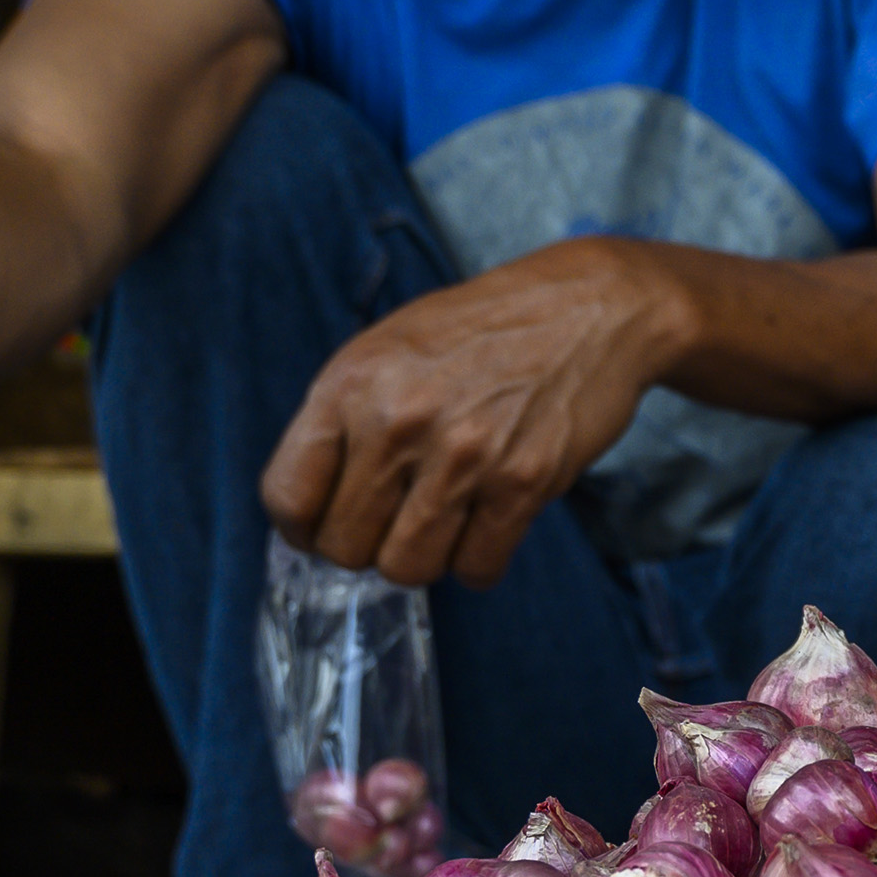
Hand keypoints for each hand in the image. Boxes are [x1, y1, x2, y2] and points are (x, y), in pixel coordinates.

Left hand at [260, 237, 685, 587]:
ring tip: (444, 522)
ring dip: (424, 558)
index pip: (288, 497)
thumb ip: (343, 418)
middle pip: (345, 547)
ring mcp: (463, 454)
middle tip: (398, 519)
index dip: (304, 528)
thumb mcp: (388, 349)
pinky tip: (487, 525)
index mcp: (352, 383)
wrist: (588, 308)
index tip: (327, 524)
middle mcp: (399, 420)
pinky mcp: (523, 482)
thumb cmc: (482, 331)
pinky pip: (476, 568)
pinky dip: (478, 563)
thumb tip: (311, 509)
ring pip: (407, 568)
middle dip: (369, 546)